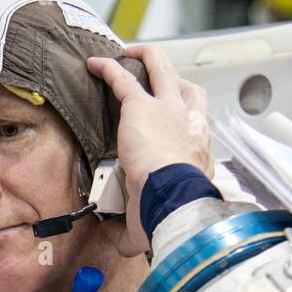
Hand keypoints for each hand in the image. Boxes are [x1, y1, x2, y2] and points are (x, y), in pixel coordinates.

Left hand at [86, 45, 212, 255]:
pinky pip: (124, 78)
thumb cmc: (172, 209)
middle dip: (172, 77)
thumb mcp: (151, 222)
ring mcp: (167, 110)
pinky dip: (109, 67)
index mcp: (196, 151)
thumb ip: (131, 229)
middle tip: (155, 72)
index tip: (168, 120)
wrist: (172, 195)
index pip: (194, 127)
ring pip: (162, 70)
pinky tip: (95, 64)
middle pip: (188, 88)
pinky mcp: (141, 105)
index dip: (182, 119)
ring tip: (131, 53)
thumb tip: (113, 238)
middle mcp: (188, 124)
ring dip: (147, 58)